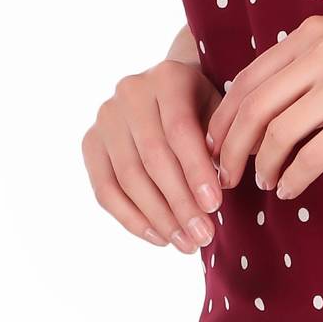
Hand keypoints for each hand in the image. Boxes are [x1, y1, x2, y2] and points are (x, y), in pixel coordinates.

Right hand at [81, 57, 224, 252]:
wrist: (169, 91)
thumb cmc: (205, 106)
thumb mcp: (222, 111)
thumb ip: (226, 138)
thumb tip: (232, 175)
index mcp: (167, 77)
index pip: (179, 129)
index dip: (195, 170)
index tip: (214, 205)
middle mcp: (130, 92)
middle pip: (152, 158)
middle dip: (180, 203)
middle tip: (203, 236)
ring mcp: (105, 118)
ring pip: (128, 178)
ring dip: (159, 218)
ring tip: (187, 244)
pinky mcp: (90, 143)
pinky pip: (105, 190)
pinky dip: (132, 219)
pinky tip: (160, 238)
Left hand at [206, 15, 322, 203]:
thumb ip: (317, 61)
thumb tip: (278, 101)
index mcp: (315, 32)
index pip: (248, 78)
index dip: (224, 118)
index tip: (215, 145)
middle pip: (252, 107)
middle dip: (229, 147)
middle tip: (223, 176)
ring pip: (277, 133)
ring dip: (261, 166)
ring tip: (261, 185)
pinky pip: (314, 154)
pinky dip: (294, 177)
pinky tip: (291, 190)